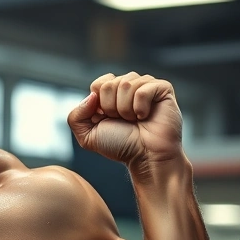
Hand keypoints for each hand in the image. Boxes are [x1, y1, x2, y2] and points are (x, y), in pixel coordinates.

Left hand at [68, 72, 183, 167]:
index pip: (98, 83)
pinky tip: (146, 116)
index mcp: (112, 93)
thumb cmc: (121, 146)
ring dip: (126, 109)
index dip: (100, 104)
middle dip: (112, 108)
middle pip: (109, 84)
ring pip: (126, 84)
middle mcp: (128, 86)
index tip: (108, 119)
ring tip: (135, 120)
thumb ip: (76, 116)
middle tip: (124, 121)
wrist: (146, 157)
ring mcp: (146, 85)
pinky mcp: (162, 88)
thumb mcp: (88, 136)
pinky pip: (143, 89)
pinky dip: (141, 107)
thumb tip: (92, 95)